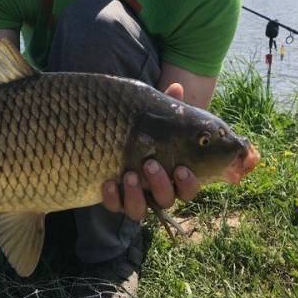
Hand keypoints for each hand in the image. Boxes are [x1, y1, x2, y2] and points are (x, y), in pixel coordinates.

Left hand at [101, 82, 198, 220]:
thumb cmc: (143, 131)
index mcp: (173, 176)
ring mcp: (135, 198)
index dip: (187, 183)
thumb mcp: (154, 118)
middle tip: (150, 163)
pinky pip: (115, 207)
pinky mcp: (115, 200)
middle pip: (167, 200)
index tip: (181, 168)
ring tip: (129, 174)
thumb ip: (167, 106)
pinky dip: (112, 197)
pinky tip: (108, 182)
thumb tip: (177, 87)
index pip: (188, 189)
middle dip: (160, 184)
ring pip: (141, 211)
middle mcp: (156, 192)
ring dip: (136, 196)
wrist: (110, 138)